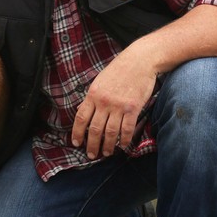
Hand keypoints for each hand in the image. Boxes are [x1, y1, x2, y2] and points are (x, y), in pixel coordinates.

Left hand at [71, 45, 156, 159]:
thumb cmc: (120, 69)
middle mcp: (104, 102)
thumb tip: (83, 110)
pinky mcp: (133, 108)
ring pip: (110, 132)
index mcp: (93, 94)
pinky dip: (124, 140)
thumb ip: (92, 97)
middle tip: (91, 155)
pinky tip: (122, 145)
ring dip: (108, 146)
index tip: (76, 143)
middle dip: (92, 145)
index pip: (81, 118)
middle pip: (94, 129)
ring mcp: (118, 106)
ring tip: (106, 153)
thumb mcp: (100, 80)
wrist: (140, 61)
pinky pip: (127, 129)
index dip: (77, 133)